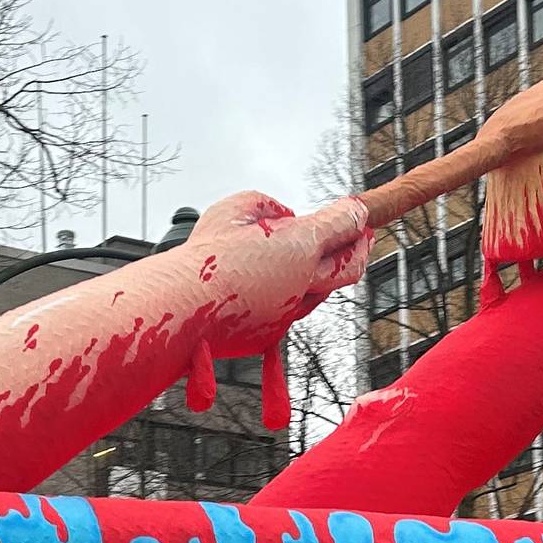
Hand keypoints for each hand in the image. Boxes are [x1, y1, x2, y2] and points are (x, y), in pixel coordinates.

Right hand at [177, 191, 371, 356]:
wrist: (179, 308)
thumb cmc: (203, 257)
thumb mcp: (233, 209)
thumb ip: (267, 207)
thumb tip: (284, 217)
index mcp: (300, 245)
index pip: (343, 225)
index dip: (355, 215)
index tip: (361, 209)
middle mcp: (303, 282)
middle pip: (350, 266)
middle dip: (361, 248)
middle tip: (363, 235)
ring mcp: (290, 311)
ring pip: (319, 291)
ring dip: (323, 272)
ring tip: (315, 256)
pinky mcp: (272, 335)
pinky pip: (288, 310)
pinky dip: (288, 294)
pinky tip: (273, 284)